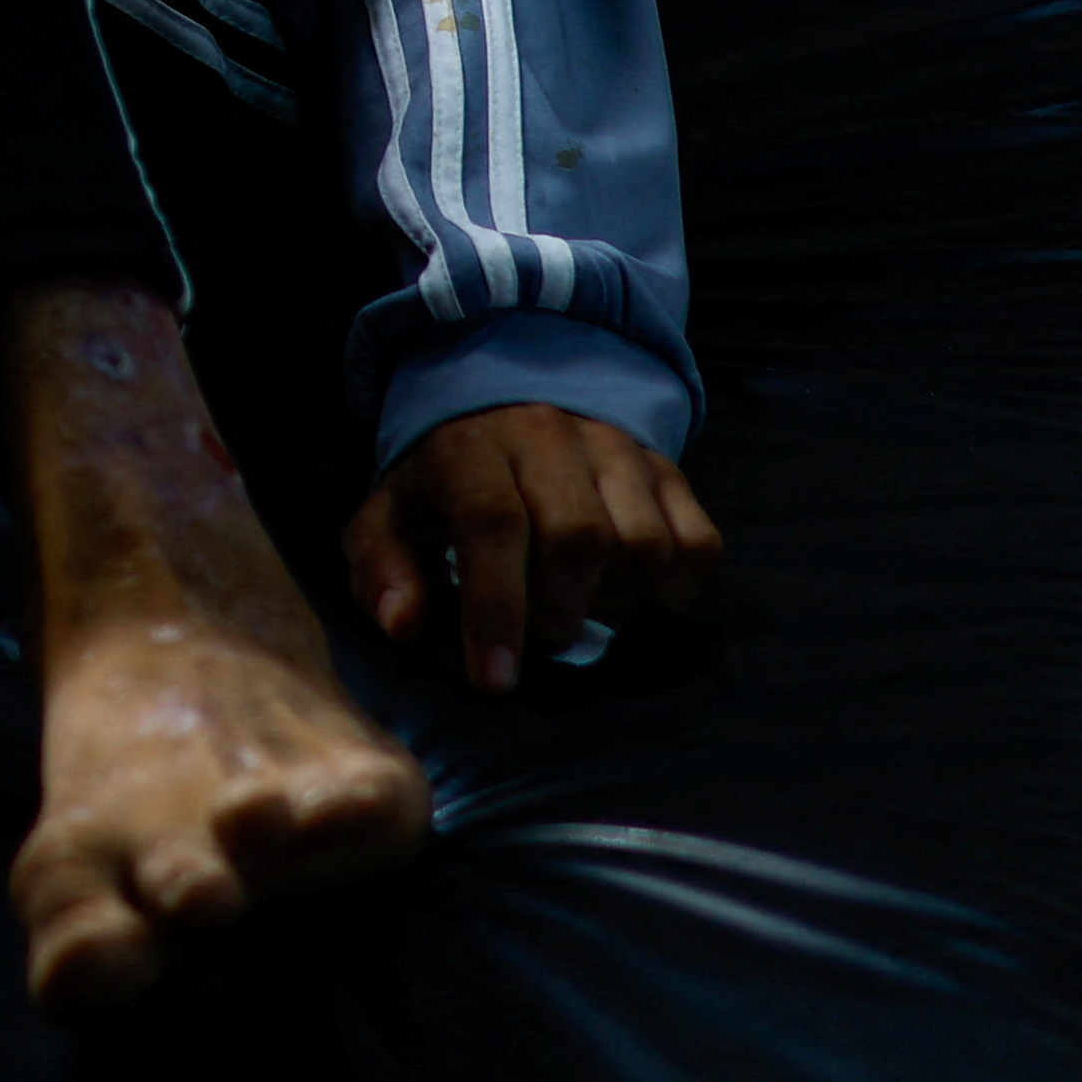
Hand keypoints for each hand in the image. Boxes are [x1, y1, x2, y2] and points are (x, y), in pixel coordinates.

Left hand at [341, 403, 721, 694]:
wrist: (502, 402)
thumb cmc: (442, 483)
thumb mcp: (389, 516)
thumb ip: (383, 571)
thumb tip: (405, 626)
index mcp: (471, 448)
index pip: (493, 523)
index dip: (496, 608)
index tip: (495, 680)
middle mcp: (548, 436)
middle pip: (579, 535)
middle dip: (560, 612)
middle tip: (541, 640)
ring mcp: (615, 448)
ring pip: (644, 541)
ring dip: (616, 602)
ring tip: (582, 612)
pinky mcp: (664, 468)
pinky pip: (698, 541)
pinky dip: (675, 589)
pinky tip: (634, 600)